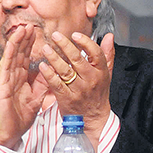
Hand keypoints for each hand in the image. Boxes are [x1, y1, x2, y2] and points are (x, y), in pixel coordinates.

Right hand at [0, 25, 47, 148]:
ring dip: (18, 41)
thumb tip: (51, 72)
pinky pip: (6, 65)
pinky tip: (13, 43)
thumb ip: (42, 85)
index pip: (27, 58)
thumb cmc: (18, 118)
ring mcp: (5, 78)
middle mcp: (12, 76)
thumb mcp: (36, 99)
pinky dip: (9, 52)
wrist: (6, 133)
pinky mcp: (0, 83)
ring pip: (12, 55)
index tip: (38, 33)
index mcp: (20, 79)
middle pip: (20, 53)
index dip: (32, 45)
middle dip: (26, 39)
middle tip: (32, 24)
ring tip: (24, 28)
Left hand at [39, 31, 115, 147]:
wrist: (93, 118)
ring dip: (54, 58)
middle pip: (77, 60)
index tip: (75, 34)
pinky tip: (42, 65)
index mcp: (101, 72)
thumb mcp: (107, 74)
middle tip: (55, 35)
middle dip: (65, 46)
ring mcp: (78, 90)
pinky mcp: (66, 98)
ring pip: (65, 71)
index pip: (96, 54)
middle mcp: (91, 80)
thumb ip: (107, 54)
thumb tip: (109, 36)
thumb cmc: (97, 93)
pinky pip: (56, 84)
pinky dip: (48, 74)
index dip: (85, 43)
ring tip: (45, 48)